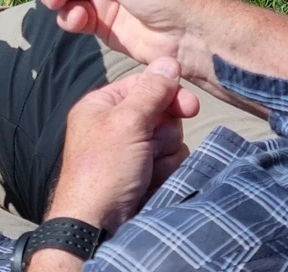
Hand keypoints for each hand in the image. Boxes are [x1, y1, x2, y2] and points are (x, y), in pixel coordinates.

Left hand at [45, 57, 198, 232]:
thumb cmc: (103, 171)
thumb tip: (168, 61)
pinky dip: (166, 172)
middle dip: (163, 132)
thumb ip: (151, 90)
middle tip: (150, 147)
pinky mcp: (145, 174)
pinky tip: (151, 183)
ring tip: (144, 170)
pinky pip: (172, 162)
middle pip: (163, 113)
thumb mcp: (126, 122)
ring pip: (172, 139)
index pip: (145, 85)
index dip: (168, 94)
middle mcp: (117, 126)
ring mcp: (132, 152)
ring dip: (165, 155)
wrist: (99, 227)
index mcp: (103, 106)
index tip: (188, 106)